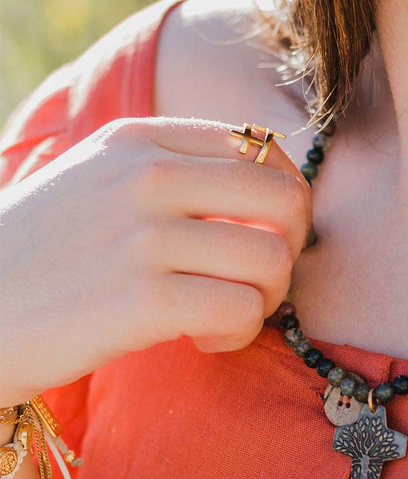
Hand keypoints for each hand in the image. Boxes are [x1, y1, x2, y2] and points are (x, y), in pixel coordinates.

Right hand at [0, 117, 311, 404]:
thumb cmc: (47, 252)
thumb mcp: (101, 181)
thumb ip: (178, 170)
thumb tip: (273, 189)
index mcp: (142, 140)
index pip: (263, 154)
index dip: (284, 204)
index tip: (261, 237)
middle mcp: (147, 176)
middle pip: (288, 200)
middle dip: (290, 249)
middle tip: (258, 280)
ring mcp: (142, 236)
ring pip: (273, 260)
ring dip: (266, 299)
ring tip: (225, 314)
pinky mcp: (140, 299)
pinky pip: (241, 311)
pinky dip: (239, 333)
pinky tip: (205, 338)